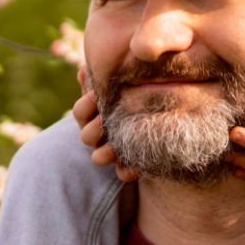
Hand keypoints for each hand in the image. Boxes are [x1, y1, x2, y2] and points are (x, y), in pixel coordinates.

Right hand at [74, 67, 139, 182]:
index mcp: (93, 114)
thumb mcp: (120, 83)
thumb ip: (104, 78)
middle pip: (86, 136)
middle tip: (104, 121)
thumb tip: (84, 71)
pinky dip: (126, 171)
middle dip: (94, 130)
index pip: (80, 111)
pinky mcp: (127, 165)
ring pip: (98, 157)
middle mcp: (98, 135)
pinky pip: (122, 173)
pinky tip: (135, 170)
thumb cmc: (134, 93)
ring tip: (114, 150)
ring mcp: (110, 151)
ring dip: (104, 153)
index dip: (86, 106)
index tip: (96, 96)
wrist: (164, 116)